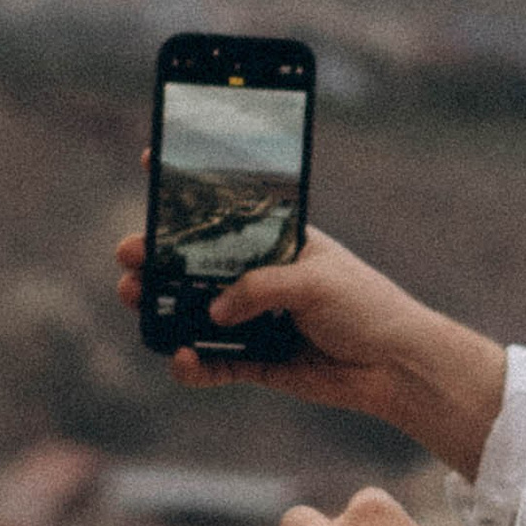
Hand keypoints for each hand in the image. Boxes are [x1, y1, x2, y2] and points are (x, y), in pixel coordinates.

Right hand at [116, 194, 508, 477]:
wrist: (397, 366)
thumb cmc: (368, 307)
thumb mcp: (317, 280)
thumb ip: (262, 288)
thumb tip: (215, 310)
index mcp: (279, 241)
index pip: (229, 206)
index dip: (191, 185)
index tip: (153, 159)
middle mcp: (260, 276)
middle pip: (197, 263)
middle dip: (158, 256)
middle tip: (128, 252)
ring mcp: (254, 319)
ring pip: (194, 311)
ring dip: (162, 306)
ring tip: (135, 298)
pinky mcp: (256, 362)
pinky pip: (213, 363)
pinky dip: (193, 364)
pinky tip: (182, 359)